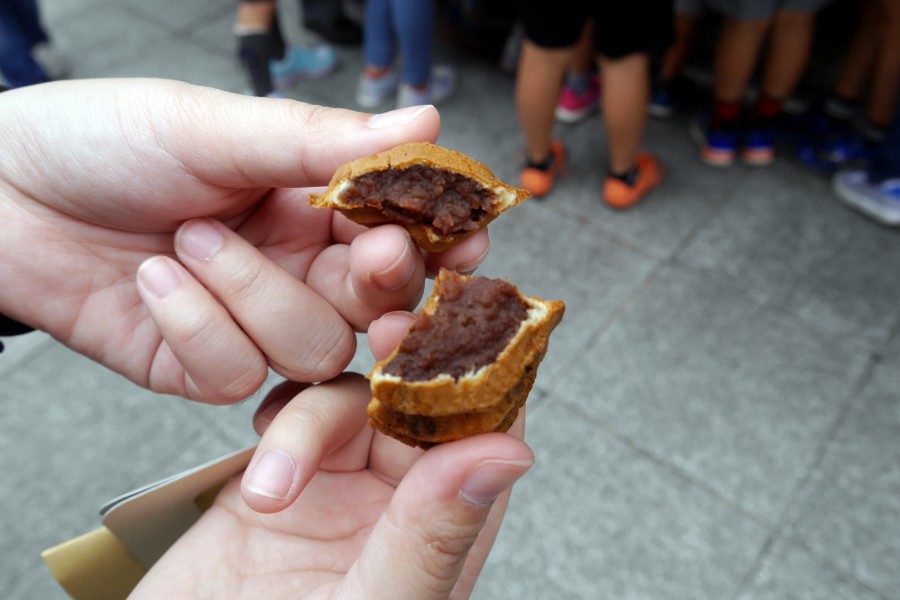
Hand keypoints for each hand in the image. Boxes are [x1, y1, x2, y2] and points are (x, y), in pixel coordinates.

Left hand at [0, 79, 488, 401]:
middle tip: (372, 252)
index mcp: (310, 203)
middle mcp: (293, 267)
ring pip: (313, 350)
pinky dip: (195, 327)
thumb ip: (321, 140)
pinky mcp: (201, 367)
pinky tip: (151, 280)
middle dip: (378, 285)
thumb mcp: (213, 125)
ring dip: (254, 293)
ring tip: (188, 238)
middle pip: (374, 308)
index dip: (437, 242)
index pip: (400, 234)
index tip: (462, 237)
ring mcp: (250, 324)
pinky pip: (235, 376)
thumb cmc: (102, 140)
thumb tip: (424, 117)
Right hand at [129, 372, 531, 599]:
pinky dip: (277, 416)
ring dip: (308, 424)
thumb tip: (507, 454)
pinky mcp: (276, 483)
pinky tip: (259, 450)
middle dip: (403, 366)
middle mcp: (396, 509)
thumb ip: (433, 535)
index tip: (468, 334)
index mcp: (440, 539)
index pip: (482, 439)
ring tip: (267, 494)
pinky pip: (290, 417)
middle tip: (389, 328)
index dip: (481, 381)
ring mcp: (336, 492)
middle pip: (415, 405)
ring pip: (348, 405)